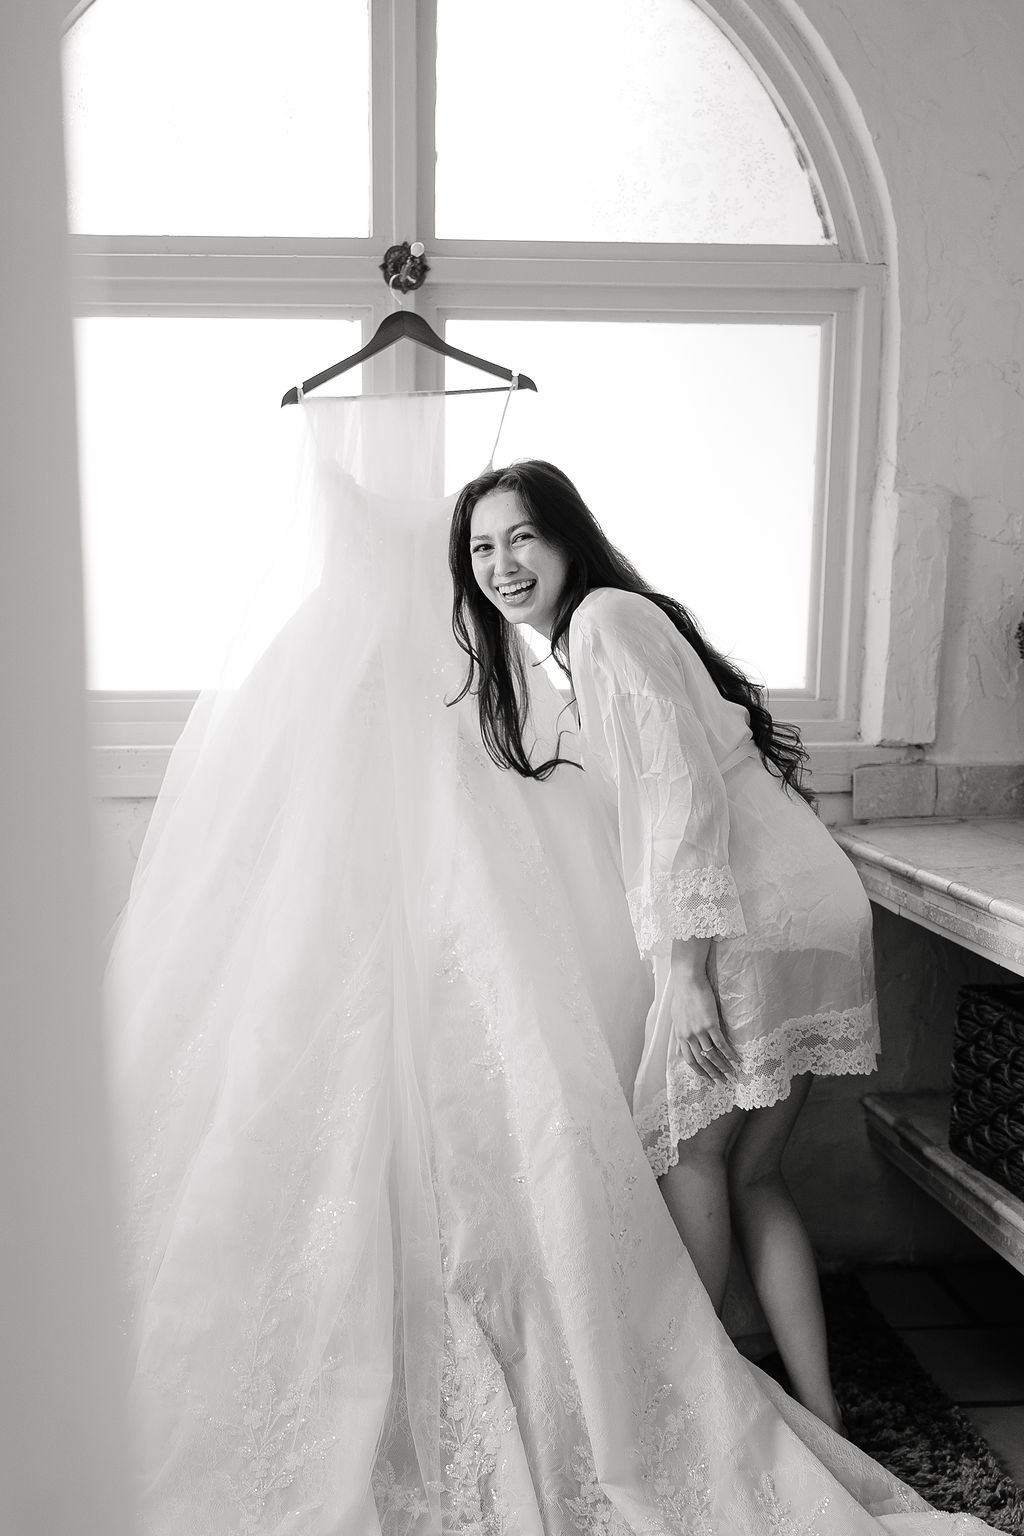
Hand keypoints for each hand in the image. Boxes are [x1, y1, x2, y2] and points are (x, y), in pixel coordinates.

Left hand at [668, 967, 740, 1084]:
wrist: (688, 981)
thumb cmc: (682, 995)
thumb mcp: (677, 1017)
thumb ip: (680, 1032)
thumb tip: (680, 1044)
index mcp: (680, 1035)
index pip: (689, 1060)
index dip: (699, 1072)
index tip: (707, 1079)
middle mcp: (689, 1036)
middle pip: (701, 1061)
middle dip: (712, 1074)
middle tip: (722, 1083)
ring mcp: (699, 1031)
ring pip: (712, 1055)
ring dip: (723, 1067)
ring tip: (732, 1074)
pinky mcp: (710, 1024)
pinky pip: (721, 1044)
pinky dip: (729, 1054)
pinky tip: (737, 1060)